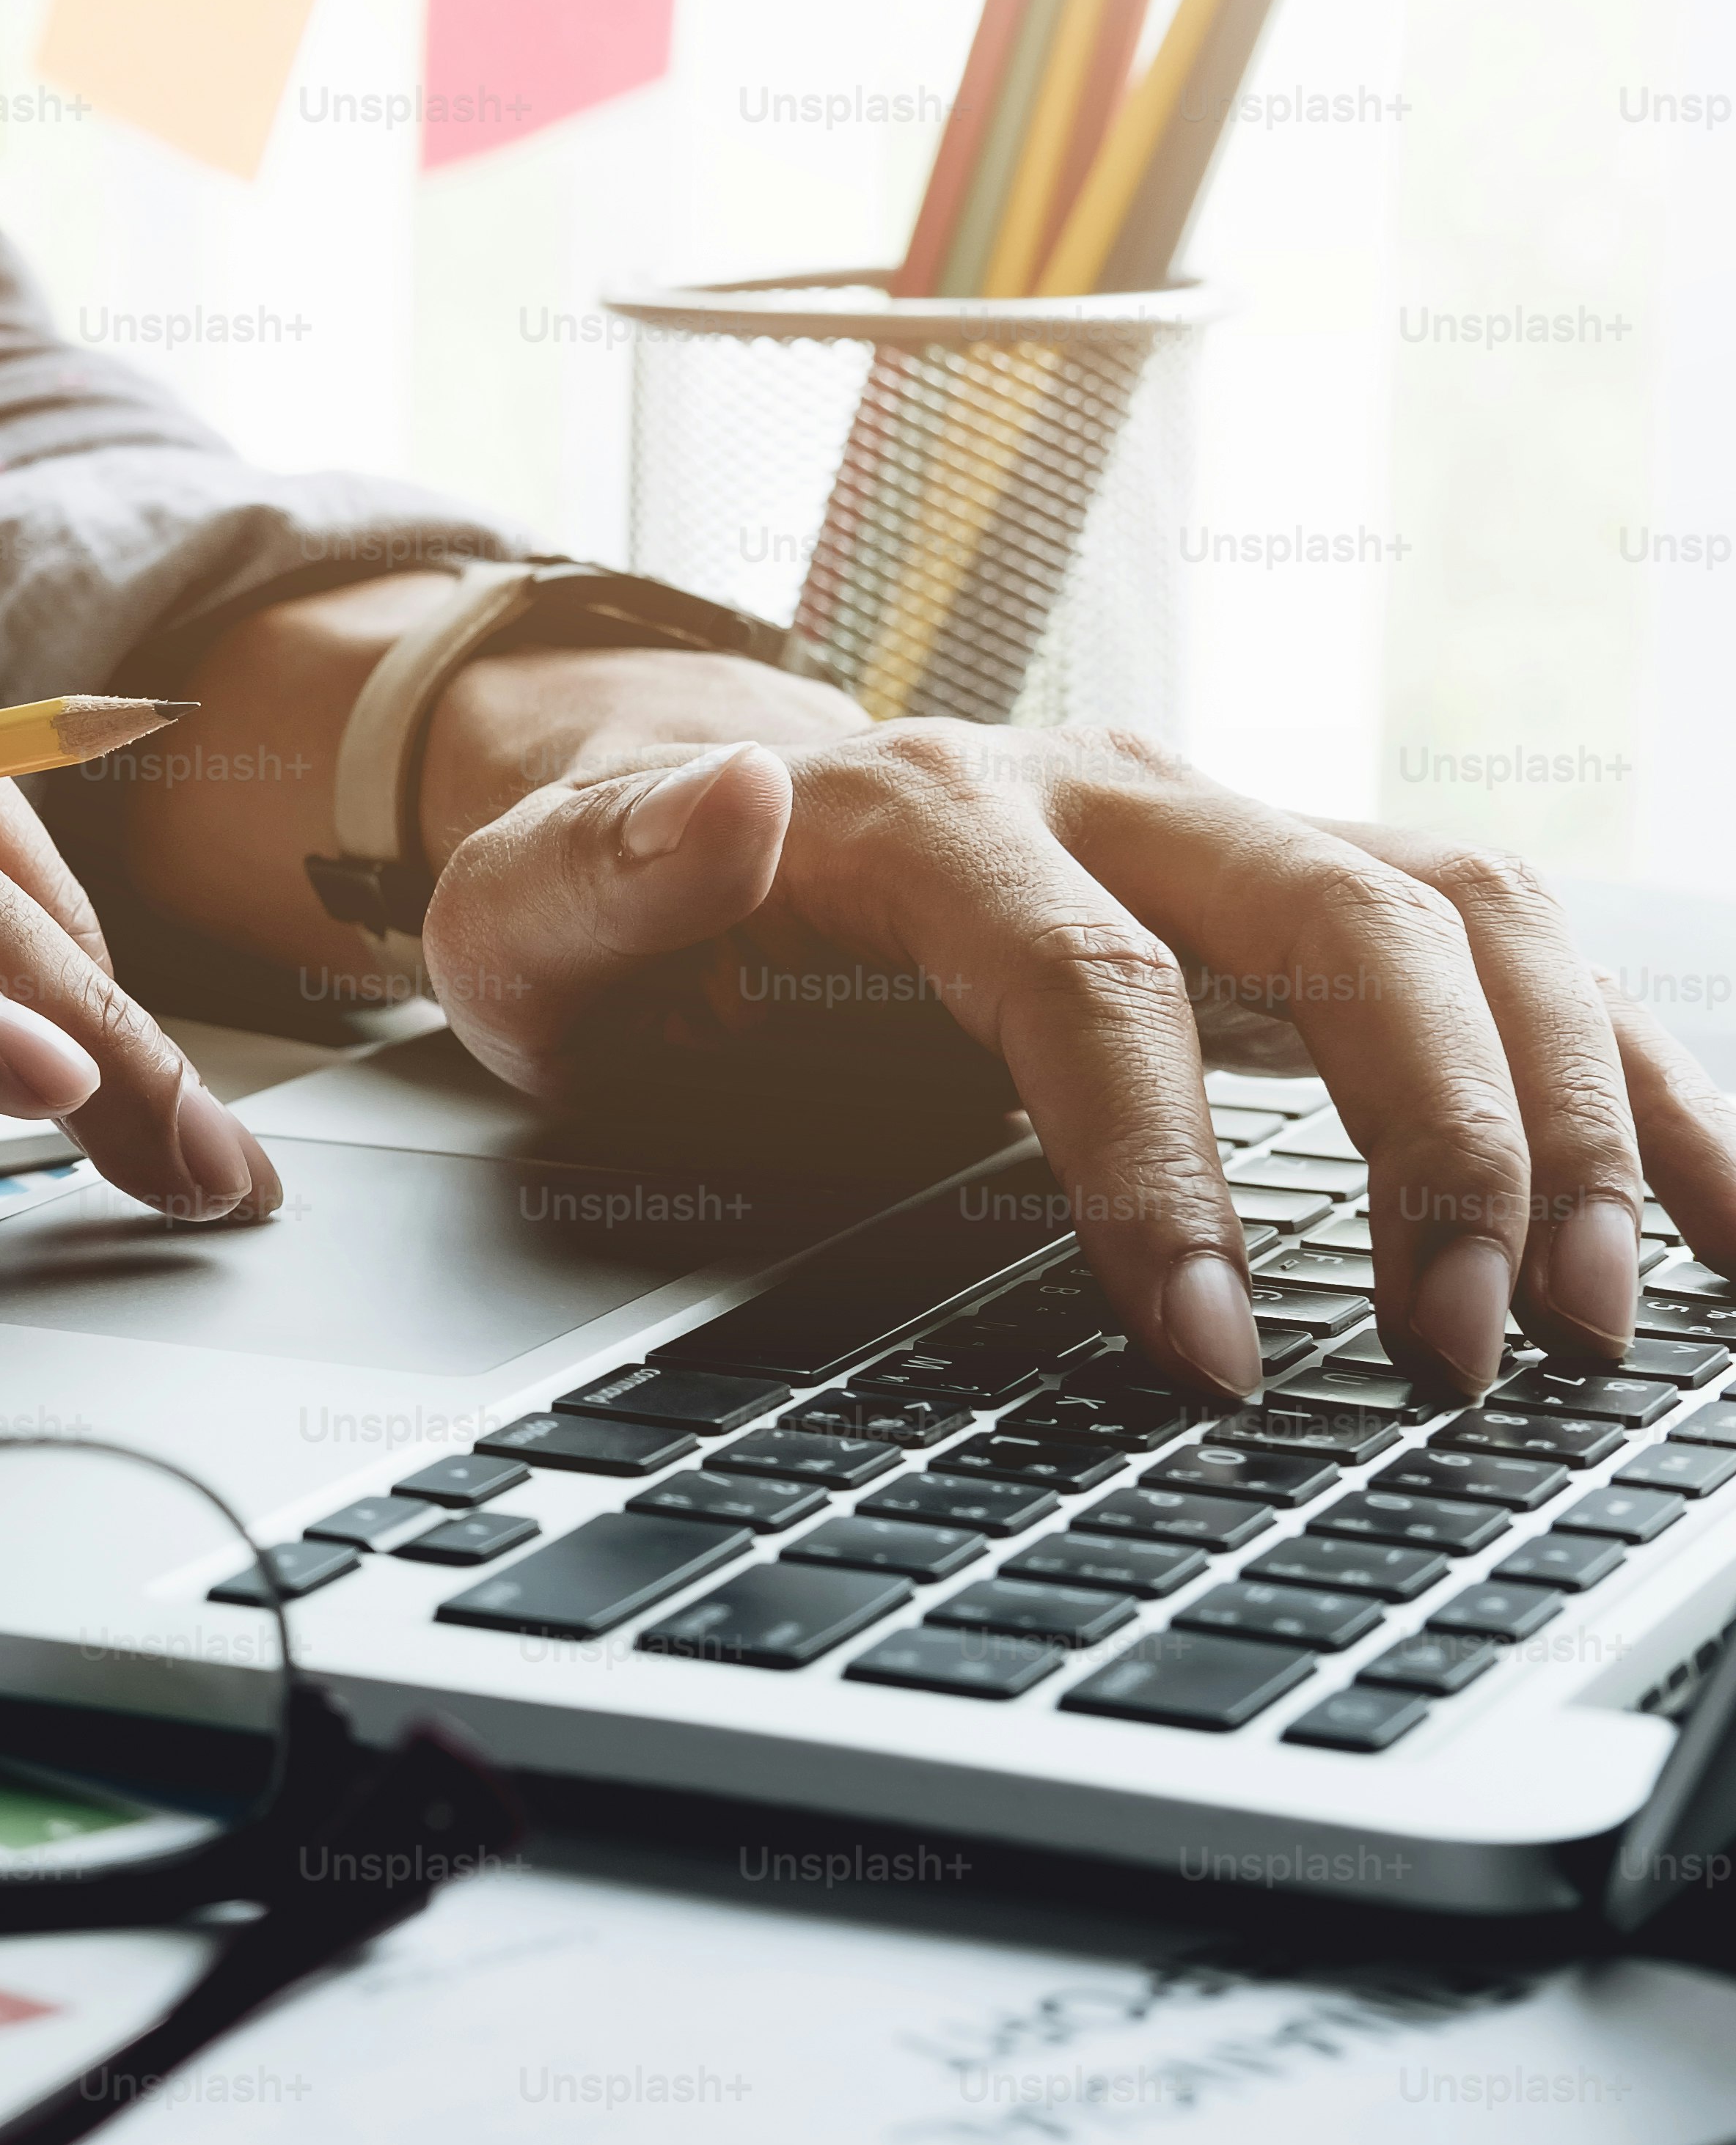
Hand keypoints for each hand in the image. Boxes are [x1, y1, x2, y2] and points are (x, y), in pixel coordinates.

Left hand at [414, 653, 1735, 1404]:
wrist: (667, 804)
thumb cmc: (603, 902)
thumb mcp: (528, 909)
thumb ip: (602, 877)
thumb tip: (724, 795)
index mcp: (924, 813)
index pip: (1089, 982)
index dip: (1157, 1167)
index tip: (1207, 1351)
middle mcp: (1109, 792)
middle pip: (1343, 919)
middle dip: (1437, 1138)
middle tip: (1473, 1352)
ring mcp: (1225, 828)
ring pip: (1466, 916)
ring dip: (1570, 1107)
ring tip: (1615, 1321)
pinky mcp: (1300, 886)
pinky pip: (1511, 950)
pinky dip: (1632, 1072)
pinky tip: (1720, 1217)